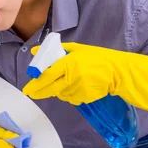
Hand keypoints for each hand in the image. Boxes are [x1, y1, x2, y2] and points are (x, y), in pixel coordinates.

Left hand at [22, 42, 147, 118]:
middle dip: (40, 91)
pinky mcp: (85, 98)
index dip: (36, 83)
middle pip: (50, 88)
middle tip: (32, 93)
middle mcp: (72, 77)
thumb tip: (36, 50)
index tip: (27, 89)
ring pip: (61, 93)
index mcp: (69, 64)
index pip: (47, 75)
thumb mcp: (78, 50)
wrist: (119, 72)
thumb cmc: (98, 58)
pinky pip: (71, 98)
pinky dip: (71, 94)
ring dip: (59, 89)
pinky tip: (79, 86)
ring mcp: (79, 89)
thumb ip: (56, 51)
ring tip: (70, 80)